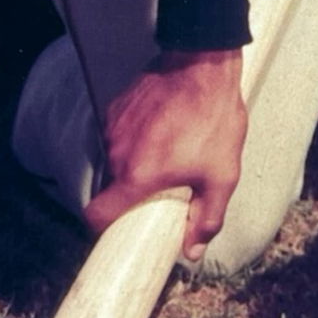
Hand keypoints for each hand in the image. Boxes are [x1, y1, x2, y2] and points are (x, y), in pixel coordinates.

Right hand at [83, 48, 246, 262]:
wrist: (203, 66)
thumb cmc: (213, 120)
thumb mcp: (221, 175)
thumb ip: (206, 217)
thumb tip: (193, 251)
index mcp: (137, 176)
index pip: (96, 214)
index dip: (101, 227)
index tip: (116, 229)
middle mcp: (117, 154)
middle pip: (109, 187)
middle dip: (128, 193)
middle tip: (157, 188)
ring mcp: (113, 127)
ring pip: (113, 159)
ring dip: (131, 164)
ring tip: (163, 154)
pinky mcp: (116, 107)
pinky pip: (116, 134)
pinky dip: (132, 139)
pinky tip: (158, 130)